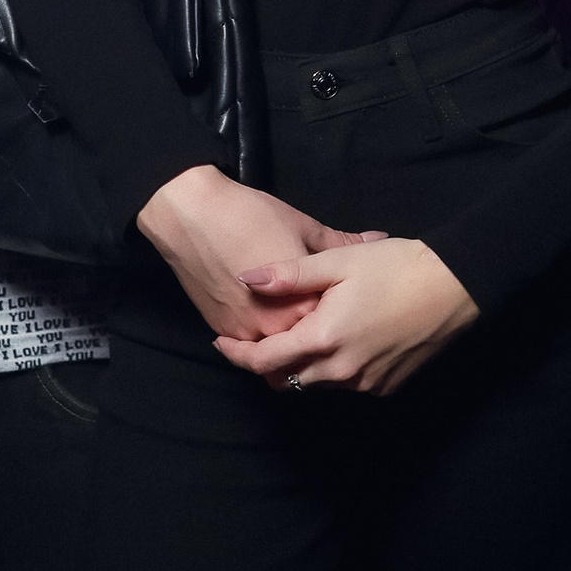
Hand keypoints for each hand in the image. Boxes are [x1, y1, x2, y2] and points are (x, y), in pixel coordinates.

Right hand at [136, 165, 383, 343]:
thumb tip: (378, 240)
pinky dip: (262, 339)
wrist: (192, 215)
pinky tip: (270, 317)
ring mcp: (245, 334)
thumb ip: (342, 243)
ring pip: (276, 355)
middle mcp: (275, 330)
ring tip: (299, 318)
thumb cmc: (252, 216)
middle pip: (306, 348)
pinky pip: (250, 346)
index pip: (335, 326)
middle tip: (327, 314)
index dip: (345, 314)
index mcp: (303, 306)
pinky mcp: (222, 330)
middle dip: (318, 336)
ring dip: (289, 344)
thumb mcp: (304, 227)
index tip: (351, 301)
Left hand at [215, 238, 477, 396]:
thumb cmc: (398, 267)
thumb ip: (289, 274)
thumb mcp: (340, 262)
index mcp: (325, 338)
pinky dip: (335, 368)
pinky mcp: (387, 386)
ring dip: (303, 366)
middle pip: (288, 379)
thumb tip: (246, 278)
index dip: (237, 355)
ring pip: (318, 383)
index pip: (265, 362)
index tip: (221, 343)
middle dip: (269, 363)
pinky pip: (348, 384)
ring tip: (304, 333)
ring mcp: (367, 383)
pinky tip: (342, 340)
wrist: (457, 286)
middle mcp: (342, 370)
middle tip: (260, 336)